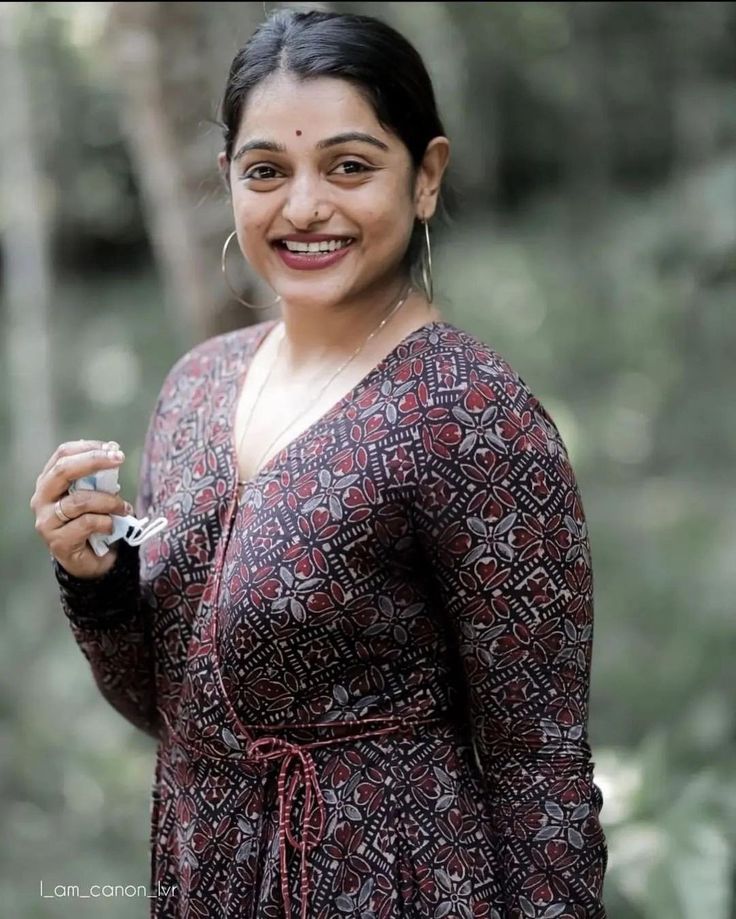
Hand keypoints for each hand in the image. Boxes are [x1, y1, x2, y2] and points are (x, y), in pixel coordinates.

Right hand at [30, 440, 133, 579]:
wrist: (88, 561)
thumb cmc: (91, 522)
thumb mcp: (93, 495)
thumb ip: (97, 478)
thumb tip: (113, 453)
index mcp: (49, 482)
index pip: (62, 454)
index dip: (88, 448)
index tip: (113, 448)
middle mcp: (42, 499)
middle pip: (63, 471)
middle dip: (94, 461)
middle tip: (119, 460)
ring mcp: (47, 521)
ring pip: (80, 501)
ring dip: (109, 501)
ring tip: (124, 508)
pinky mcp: (58, 542)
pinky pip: (87, 524)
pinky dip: (106, 522)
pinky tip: (112, 526)